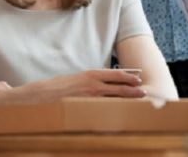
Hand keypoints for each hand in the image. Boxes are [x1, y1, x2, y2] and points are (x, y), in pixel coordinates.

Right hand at [26, 69, 144, 101]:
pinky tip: (120, 113)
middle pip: (118, 87)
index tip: (137, 79)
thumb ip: (90, 81)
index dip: (128, 77)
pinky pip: (103, 109)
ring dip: (126, 100)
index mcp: (90, 74)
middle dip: (132, 89)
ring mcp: (90, 97)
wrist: (44, 95)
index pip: (114, 74)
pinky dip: (113, 110)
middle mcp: (93, 85)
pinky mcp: (86, 108)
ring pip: (113, 99)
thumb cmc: (59, 87)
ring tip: (137, 102)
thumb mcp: (77, 78)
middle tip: (144, 92)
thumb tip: (103, 85)